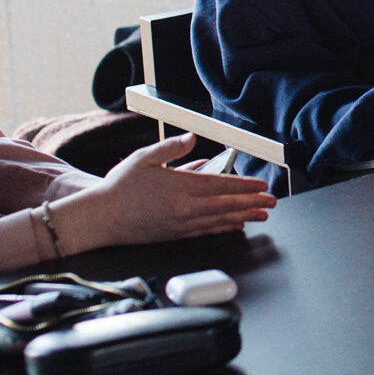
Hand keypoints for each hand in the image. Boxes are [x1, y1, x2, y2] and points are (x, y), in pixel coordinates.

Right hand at [46, 134, 272, 252]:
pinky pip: (206, 231)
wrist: (100, 218)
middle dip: (252, 202)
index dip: (244, 186)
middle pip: (226, 204)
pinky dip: (224, 227)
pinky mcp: (175, 236)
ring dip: (244, 216)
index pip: (220, 185)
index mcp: (179, 186)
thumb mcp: (144, 158)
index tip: (262, 185)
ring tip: (262, 215)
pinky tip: (236, 225)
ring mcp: (180, 224)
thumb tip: (192, 138)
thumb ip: (171, 148)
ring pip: (220, 220)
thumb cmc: (120, 187)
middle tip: (272, 202)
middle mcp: (184, 208)